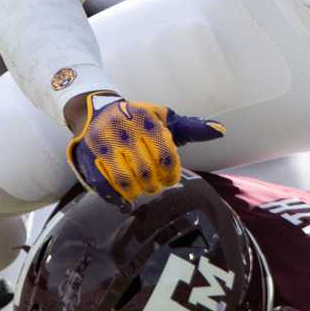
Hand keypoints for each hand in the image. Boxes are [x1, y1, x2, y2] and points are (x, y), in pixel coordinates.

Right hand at [64, 92, 225, 211]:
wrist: (96, 111)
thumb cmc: (138, 119)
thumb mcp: (165, 119)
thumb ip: (192, 127)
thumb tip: (220, 130)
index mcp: (146, 121)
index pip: (166, 156)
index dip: (171, 174)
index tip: (170, 177)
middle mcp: (123, 131)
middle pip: (146, 172)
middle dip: (154, 184)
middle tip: (155, 184)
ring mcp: (103, 145)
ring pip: (125, 181)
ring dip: (137, 191)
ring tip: (141, 189)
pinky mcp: (88, 158)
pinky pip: (103, 186)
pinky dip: (116, 197)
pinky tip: (124, 199)